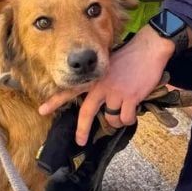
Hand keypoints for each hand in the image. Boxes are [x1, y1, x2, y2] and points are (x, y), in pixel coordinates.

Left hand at [38, 28, 173, 144]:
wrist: (149, 48)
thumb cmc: (130, 56)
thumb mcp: (108, 65)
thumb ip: (101, 80)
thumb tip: (101, 99)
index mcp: (94, 78)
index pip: (70, 91)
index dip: (55, 101)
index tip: (42, 111)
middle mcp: (101, 86)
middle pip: (86, 113)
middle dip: (82, 130)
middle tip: (80, 141)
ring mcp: (115, 92)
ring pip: (111, 119)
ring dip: (117, 121)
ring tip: (123, 115)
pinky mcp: (130, 97)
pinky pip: (126, 118)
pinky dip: (129, 119)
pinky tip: (133, 112)